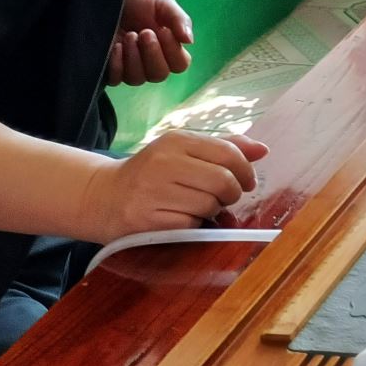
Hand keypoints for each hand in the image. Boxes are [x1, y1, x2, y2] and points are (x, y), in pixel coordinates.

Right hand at [84, 131, 269, 241]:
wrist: (102, 196)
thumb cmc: (152, 174)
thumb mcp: (183, 151)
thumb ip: (224, 148)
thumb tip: (263, 150)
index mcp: (176, 140)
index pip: (228, 153)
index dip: (245, 171)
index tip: (247, 182)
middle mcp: (163, 162)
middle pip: (223, 181)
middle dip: (232, 194)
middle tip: (225, 198)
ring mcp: (152, 191)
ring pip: (209, 205)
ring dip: (212, 211)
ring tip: (199, 207)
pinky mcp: (145, 219)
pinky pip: (190, 225)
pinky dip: (194, 225)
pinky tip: (182, 219)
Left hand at [108, 0, 192, 85]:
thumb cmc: (138, 1)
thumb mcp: (162, 4)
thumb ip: (179, 19)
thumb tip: (189, 41)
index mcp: (168, 48)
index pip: (180, 65)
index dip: (173, 51)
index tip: (163, 30)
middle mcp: (150, 63)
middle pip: (159, 75)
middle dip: (152, 53)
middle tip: (143, 32)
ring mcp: (129, 68)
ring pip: (137, 79)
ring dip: (134, 57)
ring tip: (129, 36)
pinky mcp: (109, 70)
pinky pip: (116, 79)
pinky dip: (117, 64)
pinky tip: (116, 46)